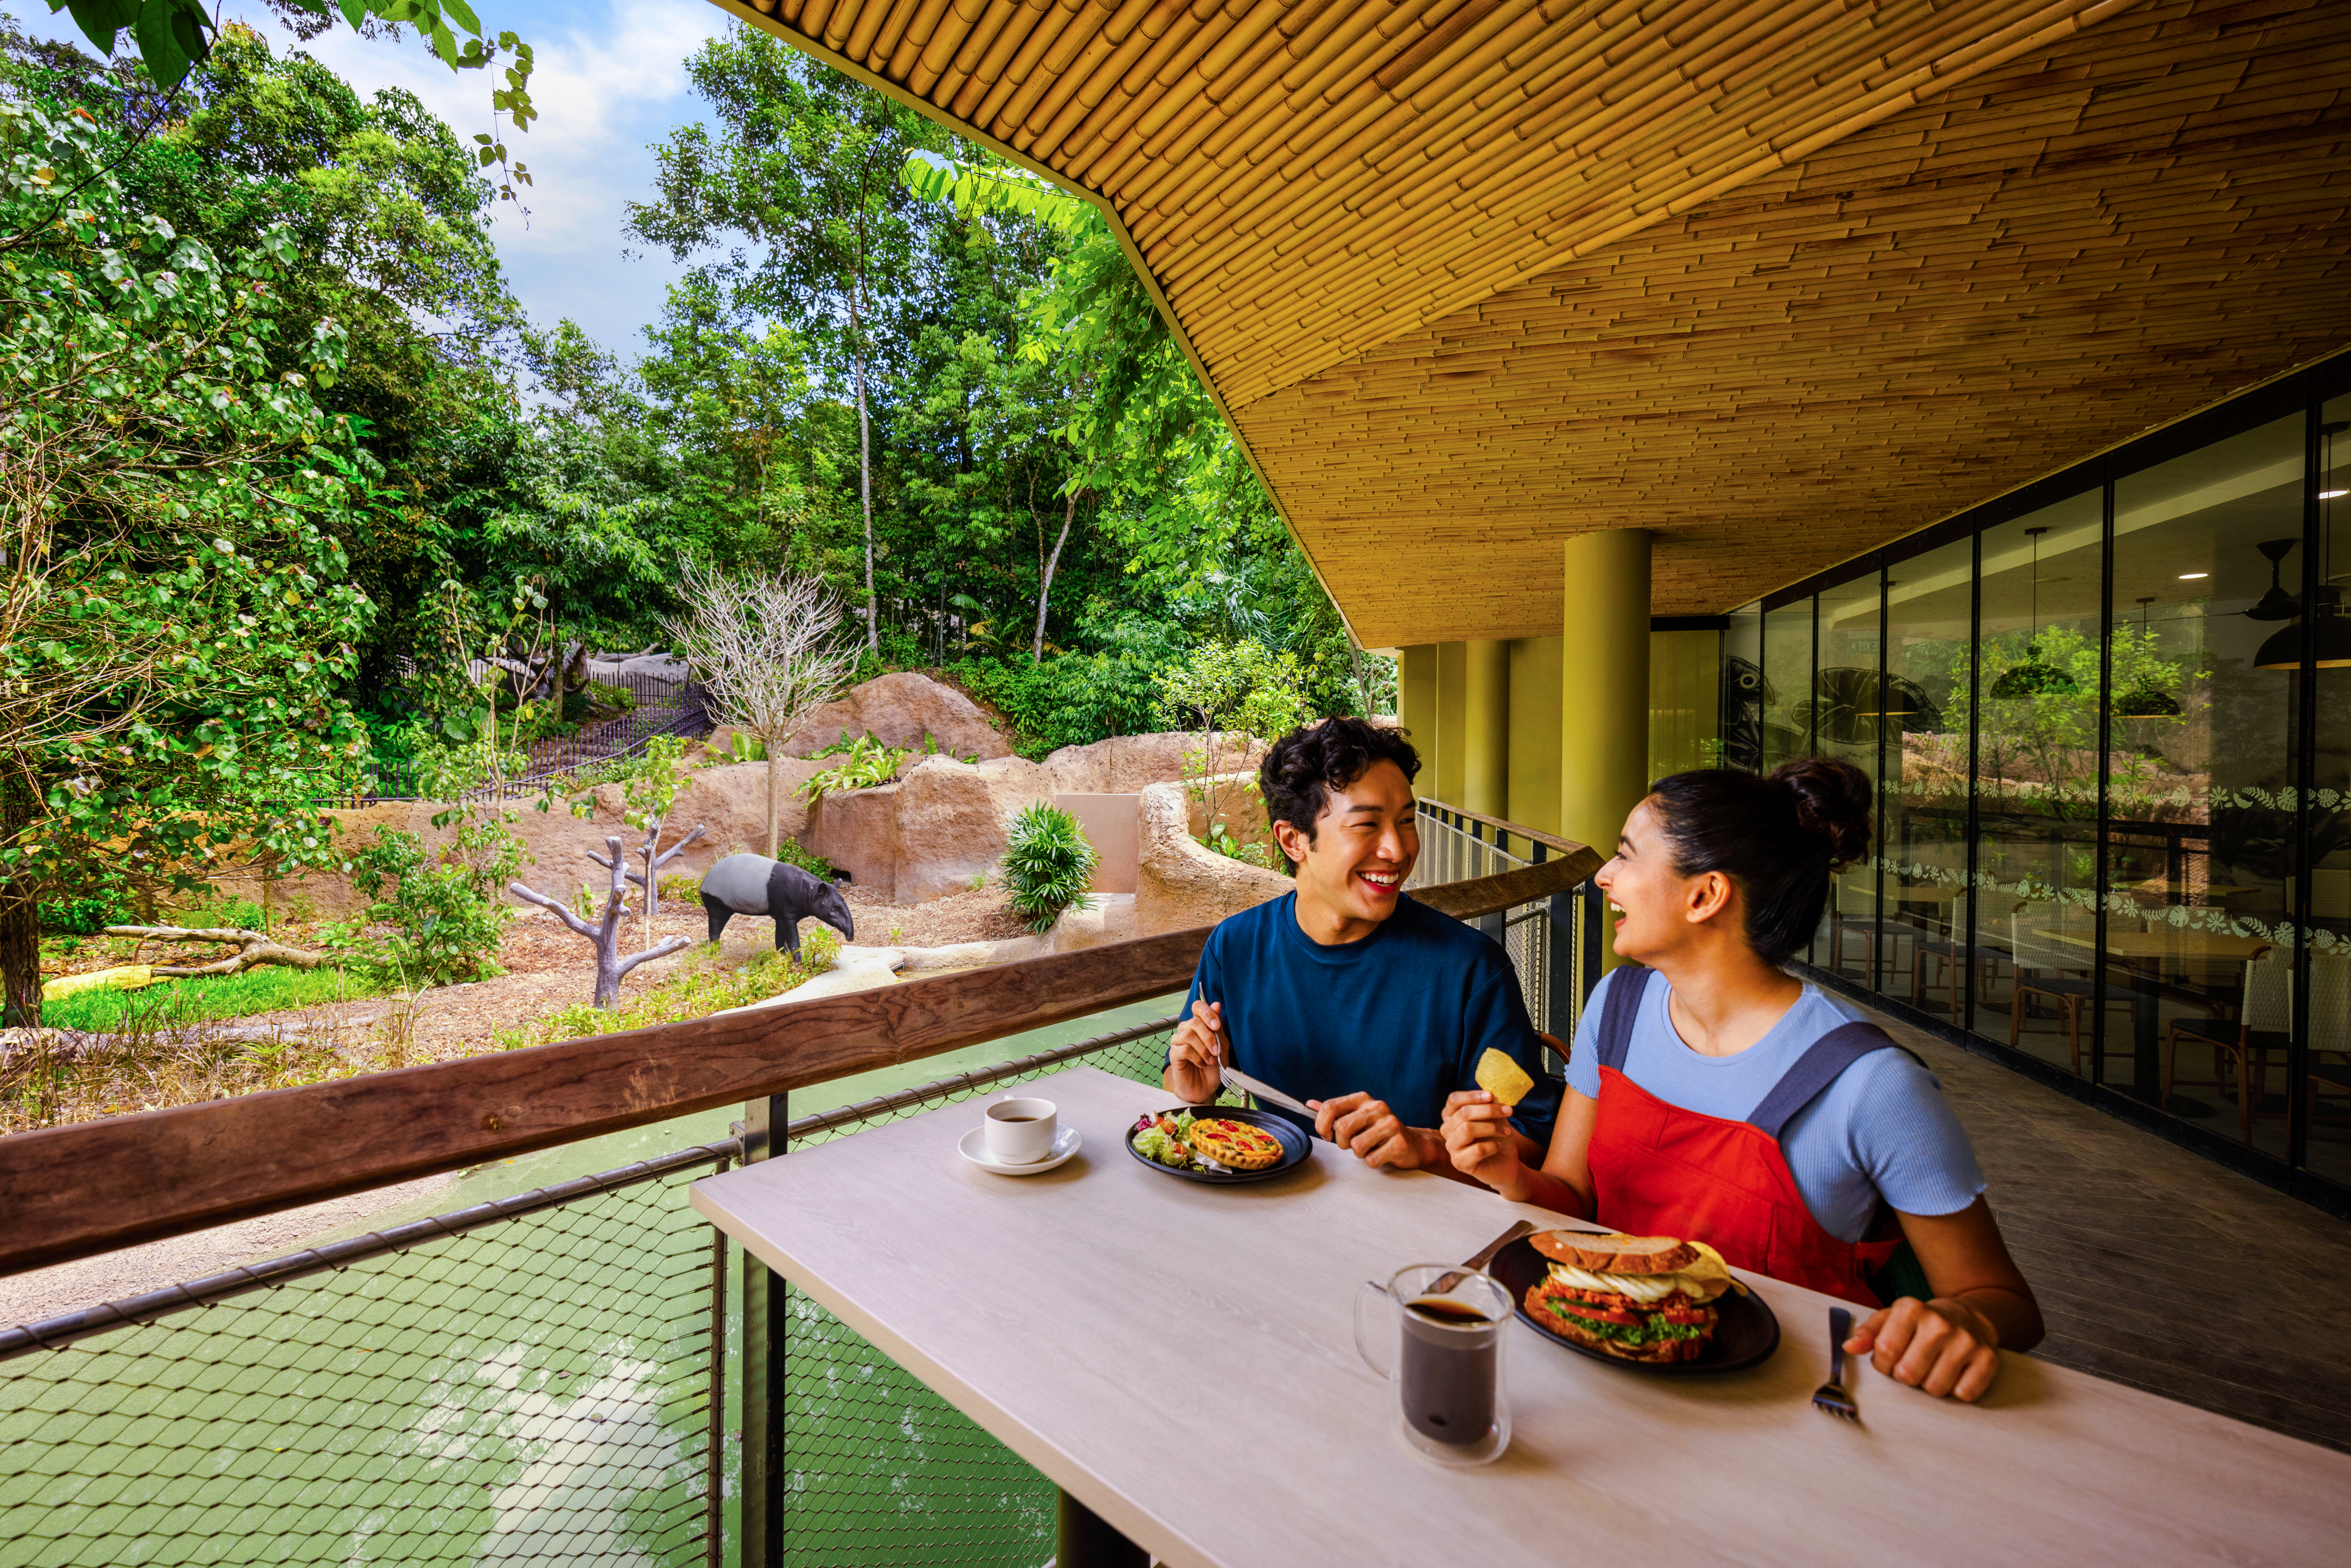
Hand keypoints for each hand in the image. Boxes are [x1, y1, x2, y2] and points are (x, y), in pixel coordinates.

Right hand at [1166, 1000, 1222, 1099]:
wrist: (1205, 1087)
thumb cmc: (1213, 1067)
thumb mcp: (1221, 1046)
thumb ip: (1218, 1028)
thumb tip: (1216, 1004)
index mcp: (1199, 1024)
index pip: (1198, 1007)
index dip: (1207, 1013)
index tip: (1217, 1026)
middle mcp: (1186, 1030)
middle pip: (1194, 1022)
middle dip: (1208, 1036)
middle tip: (1216, 1051)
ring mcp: (1178, 1042)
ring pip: (1188, 1035)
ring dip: (1203, 1049)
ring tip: (1210, 1060)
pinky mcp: (1174, 1054)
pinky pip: (1184, 1049)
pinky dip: (1196, 1057)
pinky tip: (1201, 1064)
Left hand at [1309, 1092, 1436, 1168]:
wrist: (1412, 1143)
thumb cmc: (1379, 1131)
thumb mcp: (1356, 1117)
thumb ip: (1334, 1112)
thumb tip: (1309, 1103)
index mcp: (1362, 1099)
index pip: (1330, 1106)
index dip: (1321, 1124)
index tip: (1326, 1134)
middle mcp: (1376, 1107)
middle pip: (1341, 1128)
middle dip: (1343, 1142)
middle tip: (1353, 1144)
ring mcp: (1390, 1124)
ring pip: (1356, 1146)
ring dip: (1359, 1153)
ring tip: (1370, 1148)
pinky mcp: (1399, 1143)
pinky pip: (1372, 1159)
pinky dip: (1372, 1162)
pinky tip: (1381, 1154)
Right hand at [1440, 1090, 1521, 1191]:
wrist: (1505, 1163)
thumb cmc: (1497, 1137)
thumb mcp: (1496, 1117)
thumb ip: (1491, 1104)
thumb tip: (1491, 1092)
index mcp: (1452, 1116)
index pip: (1453, 1100)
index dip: (1471, 1096)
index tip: (1491, 1096)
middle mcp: (1448, 1130)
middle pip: (1463, 1113)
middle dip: (1488, 1110)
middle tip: (1509, 1111)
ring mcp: (1451, 1147)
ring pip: (1467, 1129)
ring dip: (1492, 1128)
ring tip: (1506, 1132)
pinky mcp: (1459, 1163)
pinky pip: (1476, 1150)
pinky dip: (1492, 1146)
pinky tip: (1499, 1147)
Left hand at [1846, 1296, 2001, 1401]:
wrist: (1968, 1316)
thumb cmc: (1922, 1322)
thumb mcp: (1891, 1318)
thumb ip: (1867, 1332)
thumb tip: (1849, 1347)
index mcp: (1911, 1309)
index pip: (1884, 1350)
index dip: (1883, 1362)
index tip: (1890, 1356)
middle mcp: (1940, 1323)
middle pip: (1908, 1374)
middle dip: (1906, 1374)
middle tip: (1915, 1361)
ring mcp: (1967, 1341)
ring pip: (1935, 1389)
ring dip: (1930, 1383)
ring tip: (1934, 1364)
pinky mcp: (1988, 1360)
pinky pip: (1963, 1394)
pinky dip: (1957, 1389)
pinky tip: (1955, 1370)